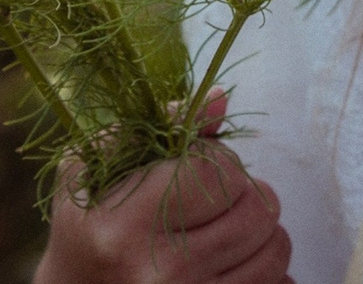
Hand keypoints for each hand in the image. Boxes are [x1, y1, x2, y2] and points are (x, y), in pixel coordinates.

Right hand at [34, 97, 292, 283]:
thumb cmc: (85, 227)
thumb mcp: (95, 170)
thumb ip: (155, 129)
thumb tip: (219, 97)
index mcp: (124, 228)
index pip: (216, 172)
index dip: (218, 158)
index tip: (199, 165)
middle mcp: (161, 275)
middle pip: (257, 210)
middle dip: (245, 191)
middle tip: (216, 197)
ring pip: (276, 247)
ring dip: (260, 228)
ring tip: (225, 226)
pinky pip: (278, 282)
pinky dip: (265, 263)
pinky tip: (234, 258)